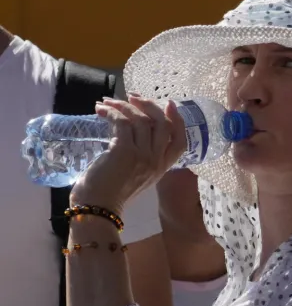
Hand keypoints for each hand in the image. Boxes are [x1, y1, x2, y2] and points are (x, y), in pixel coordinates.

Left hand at [70, 96, 186, 212]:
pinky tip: (100, 110)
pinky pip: (122, 121)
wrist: (97, 208)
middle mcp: (156, 160)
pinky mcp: (124, 150)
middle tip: (133, 97)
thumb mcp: (135, 176)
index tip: (168, 104)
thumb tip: (130, 131)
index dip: (177, 120)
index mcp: (161, 168)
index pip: (180, 141)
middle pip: (163, 124)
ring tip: (108, 102)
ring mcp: (142, 156)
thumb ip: (140, 158)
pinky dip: (111, 112)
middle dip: (149, 105)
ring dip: (124, 105)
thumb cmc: (110, 194)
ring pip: (141, 120)